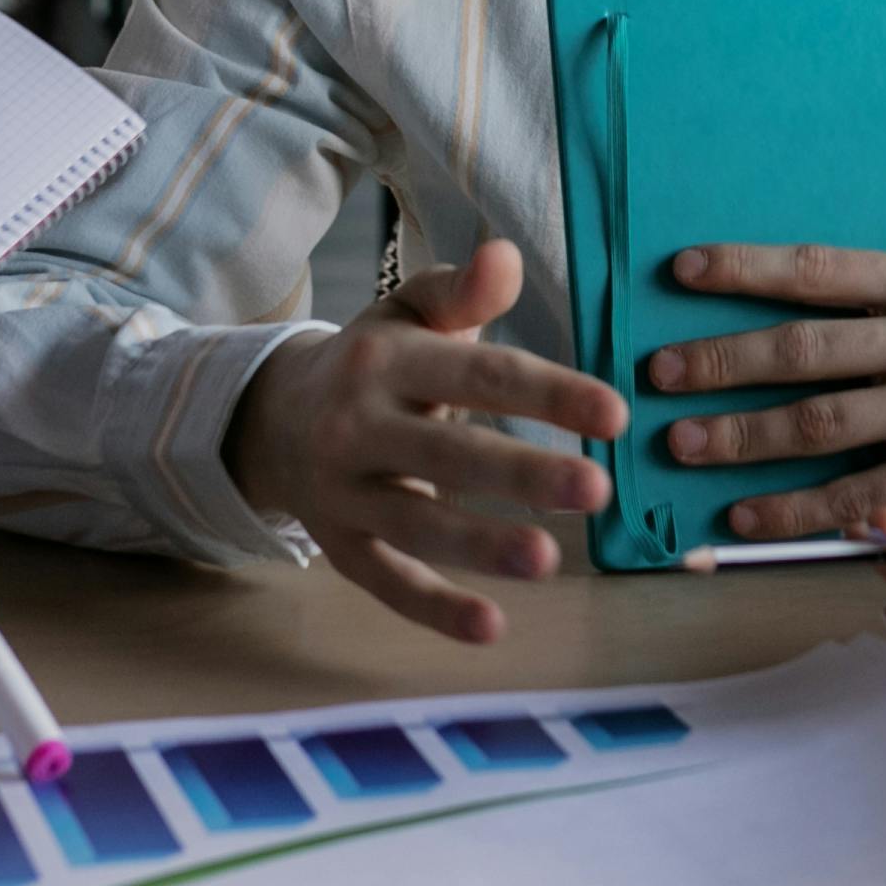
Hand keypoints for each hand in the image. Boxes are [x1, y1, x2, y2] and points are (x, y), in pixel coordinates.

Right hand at [221, 237, 627, 645]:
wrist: (270, 418)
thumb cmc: (372, 361)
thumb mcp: (408, 313)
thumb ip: (462, 293)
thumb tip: (506, 257)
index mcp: (387, 360)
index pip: (479, 374)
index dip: (547, 393)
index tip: (615, 414)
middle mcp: (360, 425)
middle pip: (448, 451)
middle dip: (522, 473)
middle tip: (596, 490)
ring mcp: (345, 492)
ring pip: (417, 522)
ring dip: (481, 545)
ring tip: (547, 561)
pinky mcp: (342, 548)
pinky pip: (389, 582)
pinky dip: (435, 609)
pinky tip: (491, 628)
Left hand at [645, 245, 885, 541]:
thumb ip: (878, 296)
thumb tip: (767, 295)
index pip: (818, 269)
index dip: (745, 268)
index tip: (681, 271)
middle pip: (804, 350)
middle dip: (720, 362)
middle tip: (659, 374)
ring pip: (818, 425)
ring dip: (739, 437)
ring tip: (681, 444)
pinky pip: (854, 500)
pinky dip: (791, 511)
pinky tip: (743, 515)